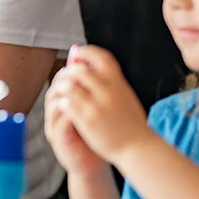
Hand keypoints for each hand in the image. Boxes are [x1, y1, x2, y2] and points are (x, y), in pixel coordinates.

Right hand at [46, 69, 108, 175]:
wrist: (93, 162)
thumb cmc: (96, 135)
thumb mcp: (95, 109)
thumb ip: (93, 91)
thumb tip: (98, 68)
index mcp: (65, 102)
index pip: (62, 79)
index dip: (71, 70)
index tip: (85, 65)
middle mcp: (56, 112)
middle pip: (54, 88)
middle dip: (67, 80)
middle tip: (81, 76)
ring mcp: (55, 125)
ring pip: (53, 104)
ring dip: (66, 95)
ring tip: (80, 90)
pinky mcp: (57, 139)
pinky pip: (59, 123)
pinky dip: (69, 114)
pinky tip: (82, 109)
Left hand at [53, 45, 153, 163]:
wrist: (137, 147)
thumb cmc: (131, 124)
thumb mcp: (125, 95)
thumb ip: (111, 80)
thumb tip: (94, 64)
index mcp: (119, 82)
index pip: (101, 57)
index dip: (86, 52)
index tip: (76, 53)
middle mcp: (108, 91)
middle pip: (79, 70)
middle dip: (68, 72)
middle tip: (64, 77)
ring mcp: (97, 105)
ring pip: (70, 85)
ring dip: (62, 87)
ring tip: (61, 92)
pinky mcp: (87, 120)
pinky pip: (67, 104)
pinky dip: (62, 102)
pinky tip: (63, 106)